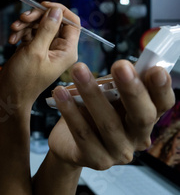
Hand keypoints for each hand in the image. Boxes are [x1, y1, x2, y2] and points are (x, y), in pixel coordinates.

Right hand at [0, 2, 79, 106]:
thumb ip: (47, 29)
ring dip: (25, 24)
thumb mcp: (35, 51)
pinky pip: (30, 32)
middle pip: (53, 20)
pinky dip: (21, 32)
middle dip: (37, 17)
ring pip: (39, 24)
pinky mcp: (33, 48)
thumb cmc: (24, 79)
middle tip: (23, 18)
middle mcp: (59, 48)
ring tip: (14, 30)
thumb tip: (56, 10)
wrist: (9, 94)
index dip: (59, 10)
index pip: (72, 22)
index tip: (42, 5)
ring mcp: (46, 48)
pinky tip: (12, 39)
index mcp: (67, 51)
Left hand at [48, 61, 174, 169]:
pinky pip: (83, 134)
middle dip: (132, 90)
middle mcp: (138, 138)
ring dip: (92, 94)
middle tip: (120, 66)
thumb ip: (118, 82)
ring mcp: (118, 152)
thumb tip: (127, 63)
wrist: (66, 142)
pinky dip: (70, 112)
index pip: (163, 104)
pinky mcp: (96, 160)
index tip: (155, 70)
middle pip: (142, 116)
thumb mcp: (106, 95)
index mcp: (147, 118)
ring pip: (108, 123)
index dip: (161, 88)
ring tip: (78, 71)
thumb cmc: (91, 111)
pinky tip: (60, 93)